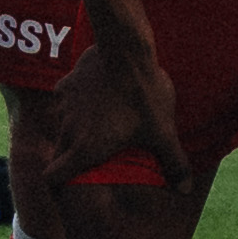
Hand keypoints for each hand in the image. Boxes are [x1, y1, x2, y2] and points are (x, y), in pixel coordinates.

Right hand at [40, 33, 178, 191]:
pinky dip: (76, 106)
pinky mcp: (65, 84)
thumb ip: (174, 163)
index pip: (52, 178)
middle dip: (71, 158)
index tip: (69, 184)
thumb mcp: (163, 132)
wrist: (125, 49)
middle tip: (93, 156)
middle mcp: (67, 130)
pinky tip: (98, 98)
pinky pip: (65, 103)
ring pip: (62, 127)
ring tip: (99, 125)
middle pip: (58, 154)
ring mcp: (63, 106)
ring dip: (75, 130)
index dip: (58, 184)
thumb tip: (185, 189)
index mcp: (85, 149)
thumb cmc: (143, 96)